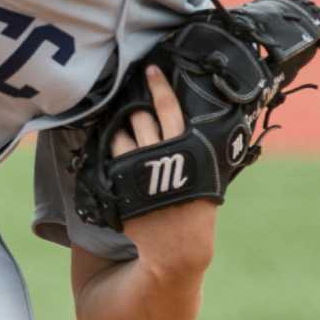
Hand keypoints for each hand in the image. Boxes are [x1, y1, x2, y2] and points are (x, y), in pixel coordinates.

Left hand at [111, 64, 215, 278]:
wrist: (176, 249)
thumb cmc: (195, 212)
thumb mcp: (206, 179)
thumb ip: (198, 153)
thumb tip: (201, 127)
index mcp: (188, 150)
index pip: (170, 109)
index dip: (159, 87)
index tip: (151, 70)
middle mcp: (162, 155)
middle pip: (142, 118)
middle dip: (136, 110)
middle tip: (134, 107)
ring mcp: (140, 168)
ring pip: (124, 133)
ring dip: (123, 129)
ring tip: (126, 131)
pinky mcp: (123, 183)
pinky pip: (113, 154)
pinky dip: (114, 147)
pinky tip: (116, 147)